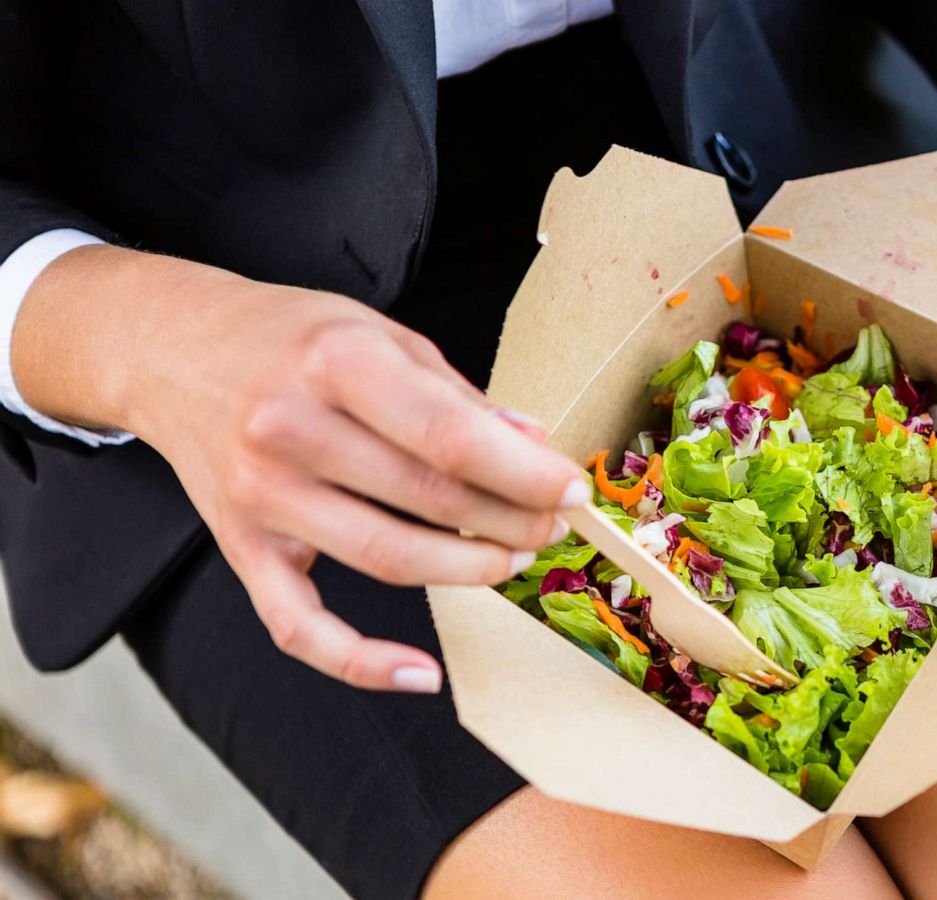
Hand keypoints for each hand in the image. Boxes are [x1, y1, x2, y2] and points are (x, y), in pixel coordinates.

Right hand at [14, 248, 585, 691]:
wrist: (171, 348)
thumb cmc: (290, 336)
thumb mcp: (379, 333)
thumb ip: (457, 394)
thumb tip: (533, 444)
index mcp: (337, 364)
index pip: (451, 437)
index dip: (525, 474)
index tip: (572, 490)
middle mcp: (291, 431)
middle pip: (430, 499)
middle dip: (512, 521)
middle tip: (552, 525)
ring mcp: (263, 497)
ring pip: (388, 560)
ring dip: (468, 570)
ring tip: (511, 558)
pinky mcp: (243, 548)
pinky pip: (300, 627)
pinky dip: (362, 661)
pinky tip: (422, 672)